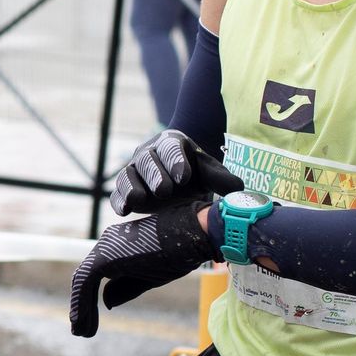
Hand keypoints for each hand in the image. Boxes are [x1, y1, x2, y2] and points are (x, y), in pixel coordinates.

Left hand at [70, 201, 215, 336]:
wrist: (191, 234)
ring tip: (82, 333)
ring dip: (81, 309)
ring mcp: (104, 249)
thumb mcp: (148, 277)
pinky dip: (81, 304)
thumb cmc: (177, 253)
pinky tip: (81, 323)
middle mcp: (106, 244)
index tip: (89, 320)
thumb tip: (105, 302)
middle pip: (86, 279)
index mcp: (116, 247)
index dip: (90, 298)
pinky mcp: (104, 257)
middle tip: (81, 331)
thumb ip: (124, 288)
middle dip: (83, 305)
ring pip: (82, 282)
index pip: (96, 275)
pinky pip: (85, 283)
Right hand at [110, 129, 241, 216]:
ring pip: (128, 175)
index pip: (171, 149)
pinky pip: (118, 193)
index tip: (184, 177)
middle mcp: (149, 154)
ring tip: (138, 200)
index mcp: (171, 144)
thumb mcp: (210, 173)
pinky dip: (119, 201)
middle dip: (155, 175)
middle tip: (164, 191)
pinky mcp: (126, 189)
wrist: (180, 178)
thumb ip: (222, 179)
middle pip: (147, 160)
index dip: (176, 161)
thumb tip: (238, 189)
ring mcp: (134, 171)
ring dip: (131, 187)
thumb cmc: (196, 173)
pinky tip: (124, 211)